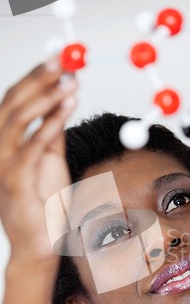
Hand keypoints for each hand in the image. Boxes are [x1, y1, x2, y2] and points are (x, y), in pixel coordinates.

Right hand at [0, 59, 77, 262]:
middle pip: (14, 103)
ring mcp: (3, 164)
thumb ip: (51, 132)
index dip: (36, 77)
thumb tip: (62, 101)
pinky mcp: (15, 181)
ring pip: (19, 119)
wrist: (40, 244)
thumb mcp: (50, 161)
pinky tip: (66, 107)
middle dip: (39, 79)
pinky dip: (50, 124)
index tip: (59, 59)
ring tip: (69, 81)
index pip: (15, 100)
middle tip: (64, 61)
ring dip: (46, 97)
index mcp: (5, 141)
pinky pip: (33, 146)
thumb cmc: (44, 204)